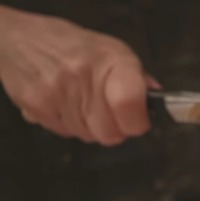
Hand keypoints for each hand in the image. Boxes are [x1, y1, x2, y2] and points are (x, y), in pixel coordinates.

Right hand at [0, 6, 154, 145]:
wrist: (18, 39)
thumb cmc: (71, 45)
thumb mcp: (113, 51)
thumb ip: (137, 78)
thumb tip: (155, 101)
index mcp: (110, 61)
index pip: (130, 106)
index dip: (137, 121)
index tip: (138, 119)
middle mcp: (82, 77)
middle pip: (110, 133)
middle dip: (114, 128)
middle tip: (109, 111)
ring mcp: (57, 94)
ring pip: (89, 136)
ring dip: (90, 125)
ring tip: (83, 100)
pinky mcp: (37, 108)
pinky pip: (65, 133)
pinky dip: (70, 123)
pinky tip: (66, 103)